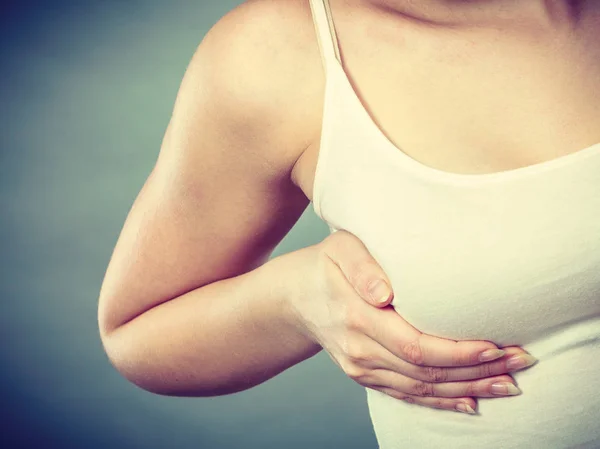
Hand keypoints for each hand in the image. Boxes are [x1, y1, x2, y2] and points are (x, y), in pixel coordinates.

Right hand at [287, 230, 537, 413]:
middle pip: (425, 372)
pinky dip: (439, 402)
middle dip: (476, 371)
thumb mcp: (339, 248)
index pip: (415, 345)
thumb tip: (385, 292)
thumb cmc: (324, 265)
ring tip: (507, 385)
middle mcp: (359, 350)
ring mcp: (360, 368)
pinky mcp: (364, 375)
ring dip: (467, 389)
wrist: (294, 297)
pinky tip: (469, 403)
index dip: (457, 351)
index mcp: (356, 317)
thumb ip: (362, 265)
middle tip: (519, 363)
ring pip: (420, 388)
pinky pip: (405, 395)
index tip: (494, 346)